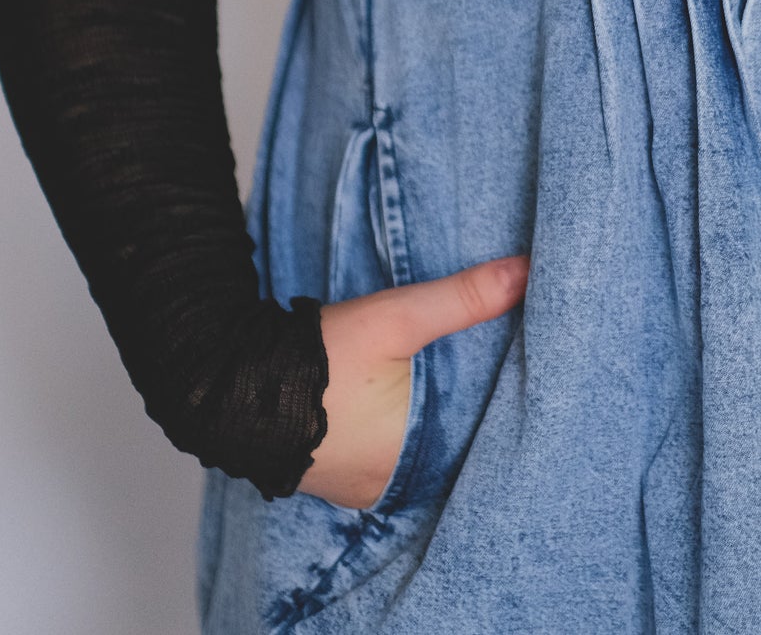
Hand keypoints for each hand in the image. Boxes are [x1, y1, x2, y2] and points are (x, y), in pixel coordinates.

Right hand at [296, 254, 529, 508]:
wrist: (233, 383)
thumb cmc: (318, 356)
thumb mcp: (396, 317)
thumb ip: (463, 299)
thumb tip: (527, 272)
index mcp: (420, 458)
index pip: (486, 436)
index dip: (504, 401)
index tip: (524, 369)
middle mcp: (397, 486)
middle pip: (454, 444)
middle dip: (470, 410)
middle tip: (492, 367)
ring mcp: (366, 488)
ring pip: (422, 452)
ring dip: (434, 422)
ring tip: (453, 381)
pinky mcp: (342, 480)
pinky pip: (390, 457)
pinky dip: (402, 432)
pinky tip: (407, 400)